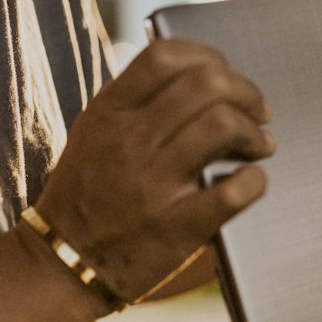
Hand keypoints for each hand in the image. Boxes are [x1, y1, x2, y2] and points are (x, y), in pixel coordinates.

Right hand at [33, 39, 273, 303]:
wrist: (61, 264)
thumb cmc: (86, 196)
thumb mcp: (93, 134)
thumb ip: (134, 102)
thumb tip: (196, 75)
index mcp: (109, 112)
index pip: (165, 56)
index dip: (209, 57)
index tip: (227, 76)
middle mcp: (129, 141)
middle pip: (205, 84)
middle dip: (246, 92)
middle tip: (258, 113)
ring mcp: (152, 185)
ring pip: (222, 125)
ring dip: (254, 133)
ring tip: (259, 146)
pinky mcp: (175, 228)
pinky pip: (231, 191)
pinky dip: (254, 181)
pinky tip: (251, 182)